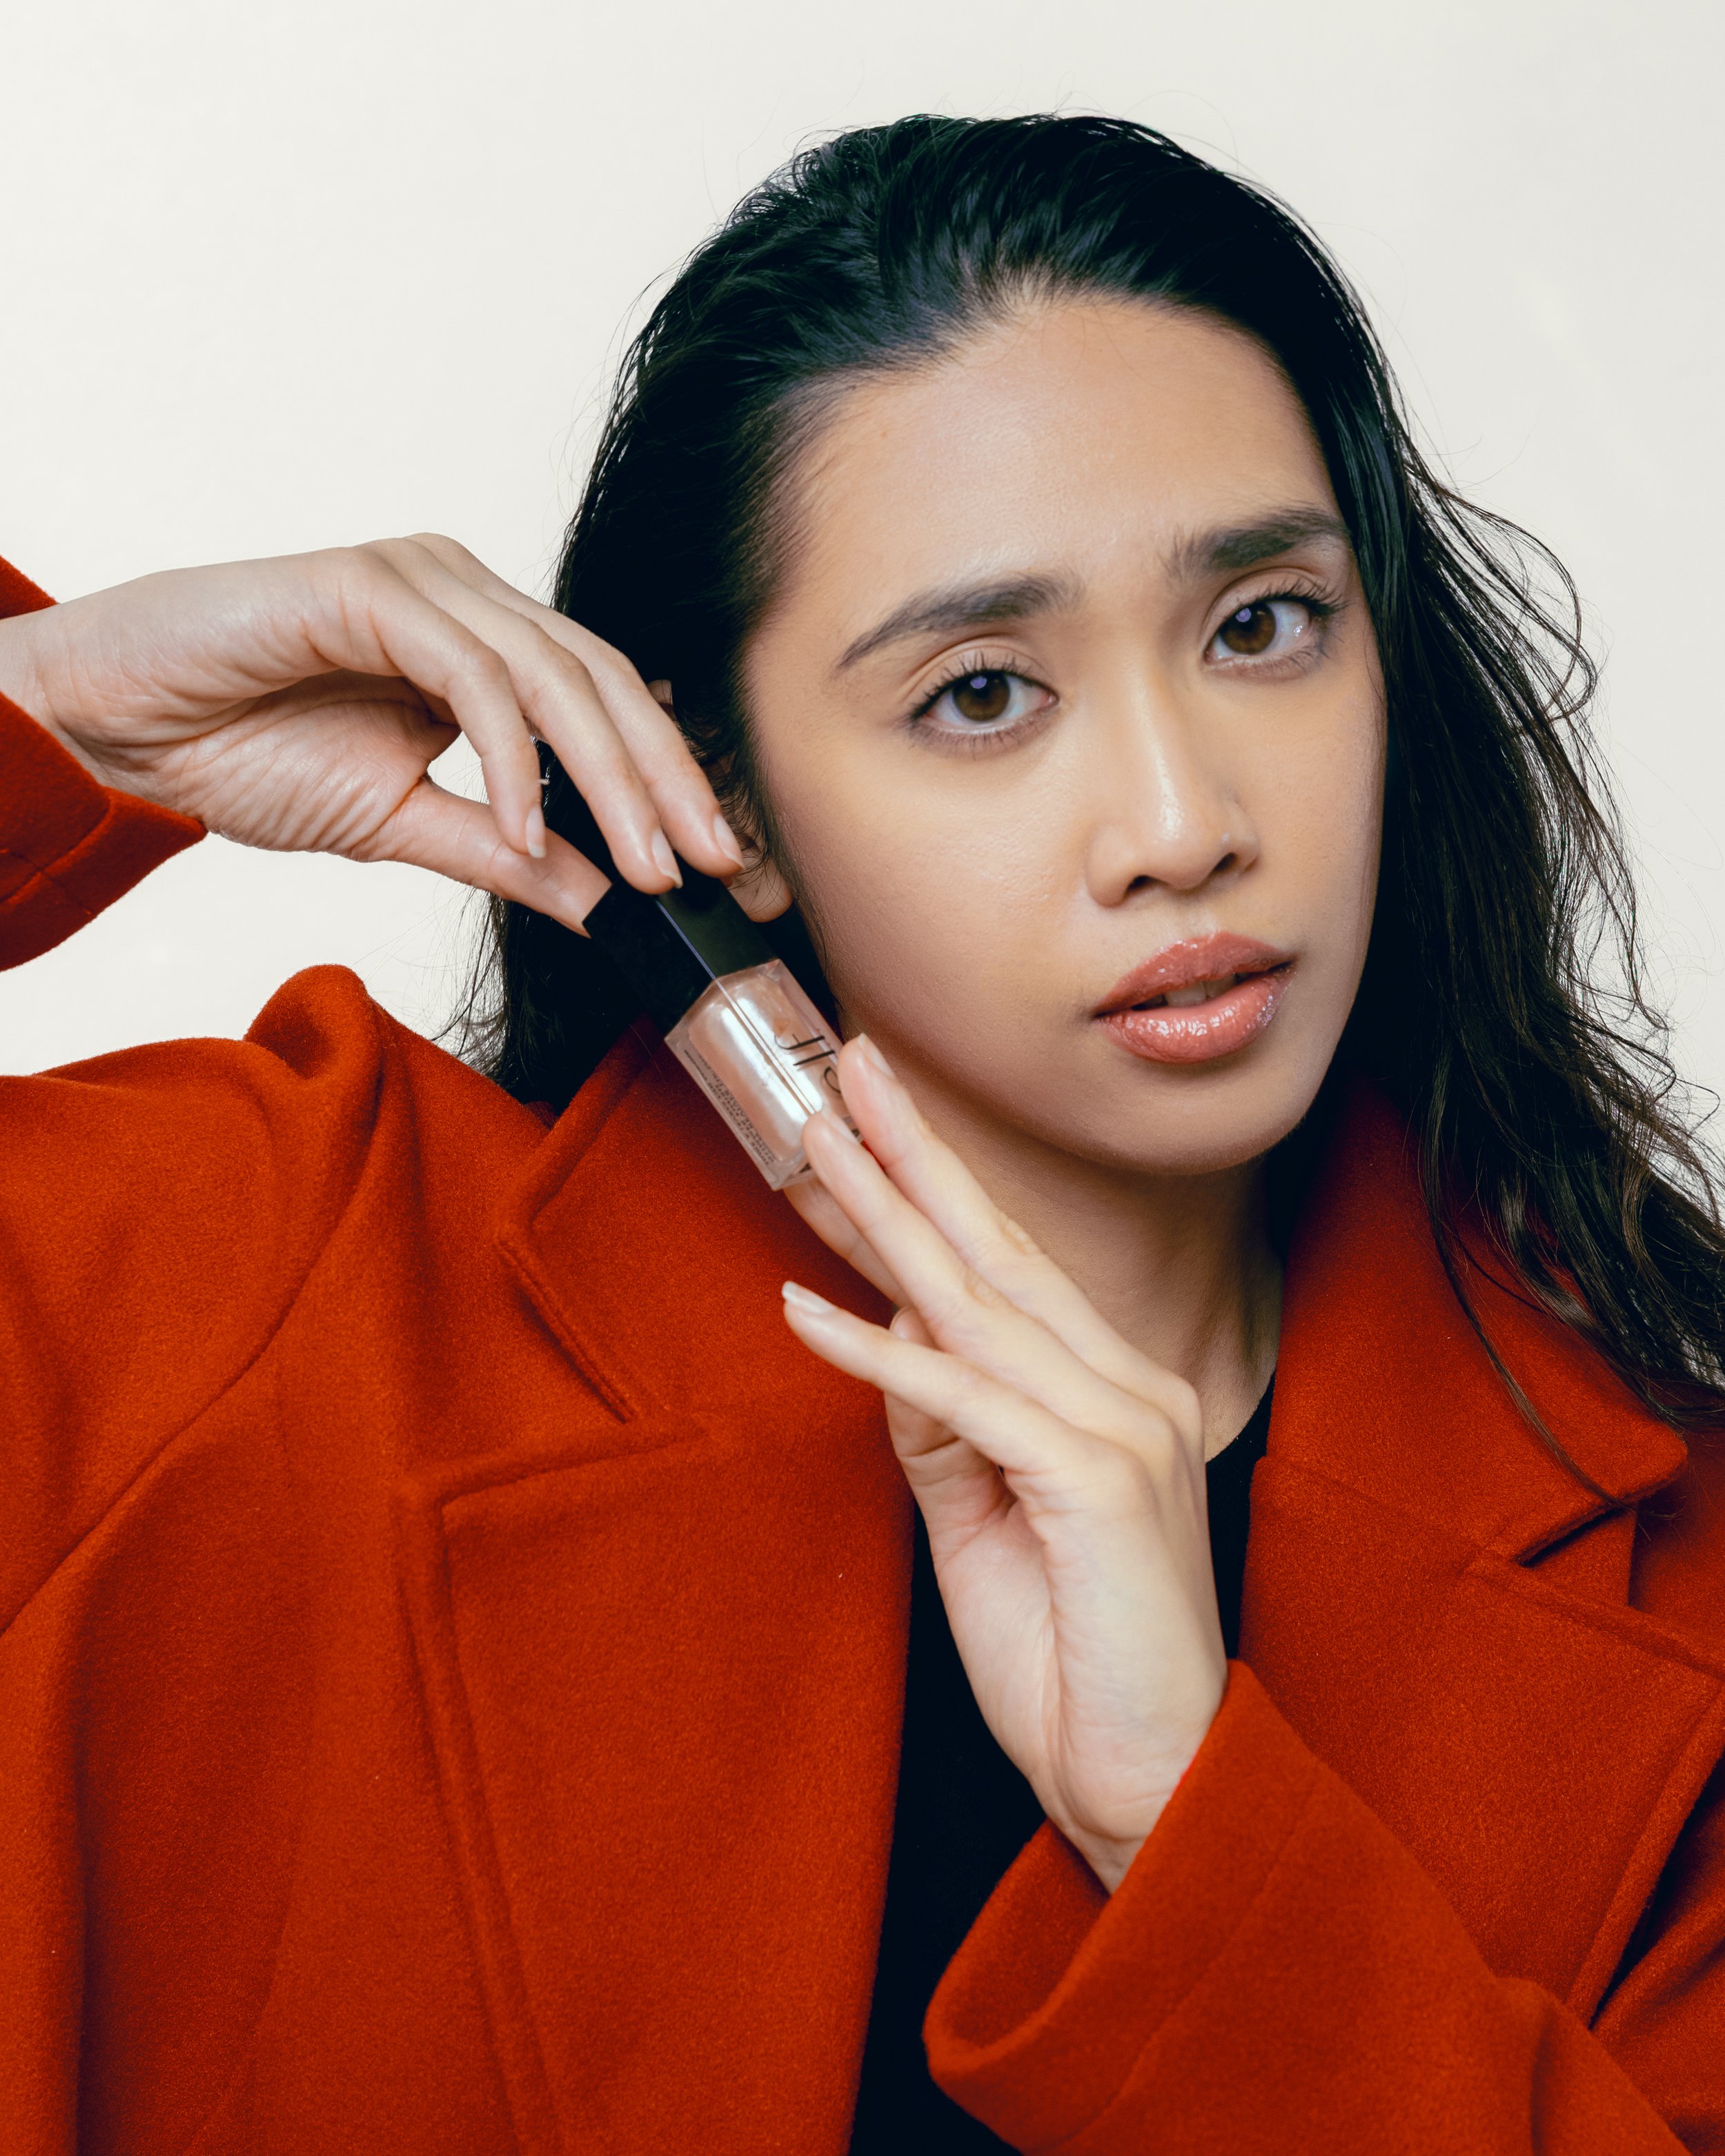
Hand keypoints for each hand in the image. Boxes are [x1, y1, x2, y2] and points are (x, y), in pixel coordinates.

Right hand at [0, 535, 742, 922]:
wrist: (118, 727)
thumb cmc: (241, 751)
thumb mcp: (401, 825)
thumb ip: (502, 853)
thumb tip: (602, 900)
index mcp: (482, 641)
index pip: (606, 703)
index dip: (668, 778)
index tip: (718, 863)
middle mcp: (464, 595)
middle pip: (603, 683)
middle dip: (667, 781)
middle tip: (712, 866)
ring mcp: (422, 579)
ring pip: (555, 676)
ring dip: (611, 780)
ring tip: (647, 868)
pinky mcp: (371, 585)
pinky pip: (473, 675)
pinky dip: (512, 760)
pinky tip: (530, 829)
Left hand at [780, 1037, 1226, 1892]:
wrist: (1150, 1782)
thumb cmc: (1074, 1661)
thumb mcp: (985, 1526)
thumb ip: (945, 1432)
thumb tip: (892, 1334)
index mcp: (1117, 1393)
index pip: (1004, 1272)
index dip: (930, 1193)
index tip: (866, 1129)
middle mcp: (1131, 1390)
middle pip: (997, 1251)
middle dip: (915, 1155)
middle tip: (848, 1069)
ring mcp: (1121, 1428)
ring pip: (976, 1301)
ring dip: (884, 1218)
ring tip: (818, 1142)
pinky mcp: (1094, 1480)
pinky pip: (962, 1397)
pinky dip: (880, 1354)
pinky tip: (808, 1307)